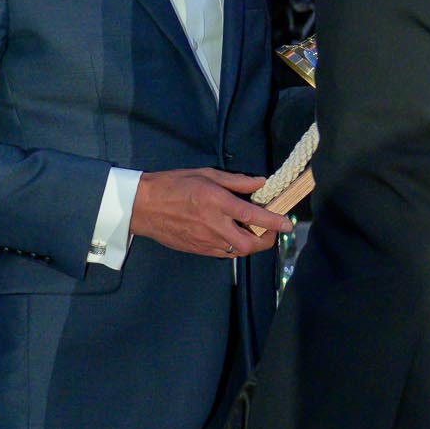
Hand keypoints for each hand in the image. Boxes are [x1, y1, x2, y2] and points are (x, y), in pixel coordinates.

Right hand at [129, 168, 290, 257]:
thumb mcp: (205, 174)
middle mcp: (213, 225)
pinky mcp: (197, 250)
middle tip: (272, 229)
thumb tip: (261, 183)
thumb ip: (236, 181)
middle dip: (268, 239)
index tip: (288, 224)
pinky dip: (235, 247)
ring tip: (254, 231)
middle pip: (250, 243)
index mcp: (216, 202)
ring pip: (238, 251)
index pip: (253, 215)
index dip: (274, 221)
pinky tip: (234, 235)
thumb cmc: (173, 184)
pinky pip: (224, 254)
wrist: (141, 206)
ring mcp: (204, 241)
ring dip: (252, 244)